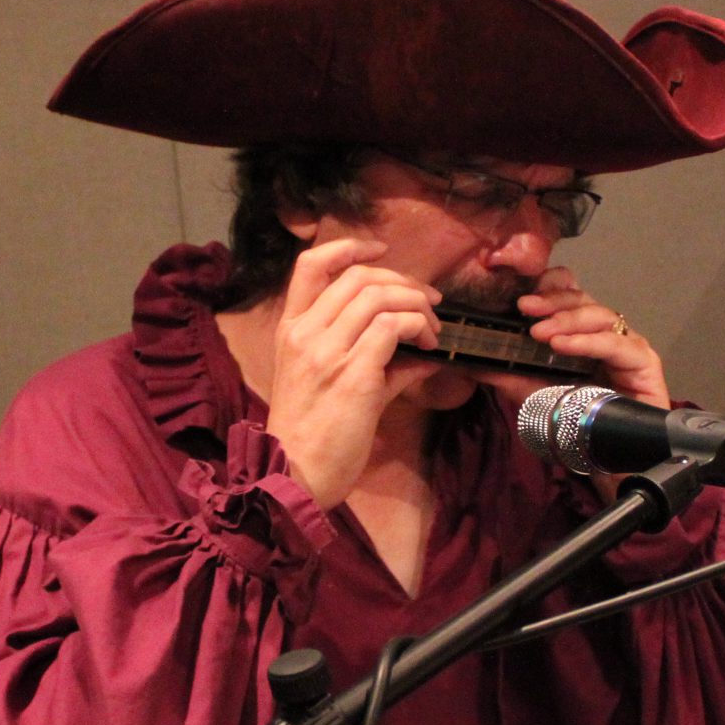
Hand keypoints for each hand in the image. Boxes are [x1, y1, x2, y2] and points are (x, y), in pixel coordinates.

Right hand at [265, 238, 442, 509]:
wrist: (294, 476)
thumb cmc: (309, 438)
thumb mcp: (327, 387)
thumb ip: (370, 362)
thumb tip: (419, 356)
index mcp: (290, 330)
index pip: (311, 264)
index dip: (350, 247)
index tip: (382, 251)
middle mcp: (305, 333)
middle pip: (359, 276)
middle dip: (403, 281)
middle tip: (429, 302)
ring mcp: (327, 351)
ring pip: (380, 296)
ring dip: (417, 305)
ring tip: (433, 330)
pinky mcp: (354, 374)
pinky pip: (395, 328)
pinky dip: (420, 328)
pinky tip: (431, 348)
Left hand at [474, 267, 670, 414]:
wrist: (604, 460)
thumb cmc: (572, 423)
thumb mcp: (530, 393)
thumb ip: (505, 373)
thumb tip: (470, 359)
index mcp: (581, 332)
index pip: (569, 294)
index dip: (549, 288)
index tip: (521, 297)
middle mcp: (606, 334)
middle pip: (584, 300)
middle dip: (553, 301)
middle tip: (524, 308)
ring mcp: (628, 346)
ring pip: (601, 316)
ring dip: (567, 319)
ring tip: (539, 332)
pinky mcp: (645, 363)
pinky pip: (617, 344)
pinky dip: (588, 342)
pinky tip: (564, 345)